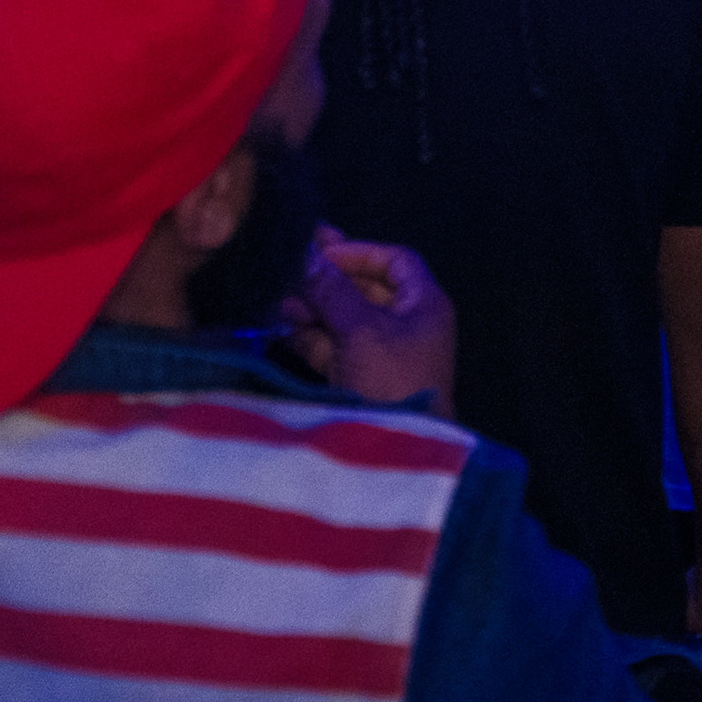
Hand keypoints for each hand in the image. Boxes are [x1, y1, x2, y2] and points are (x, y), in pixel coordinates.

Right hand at [284, 226, 457, 415]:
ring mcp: (383, 354)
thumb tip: (308, 255)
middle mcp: (407, 324)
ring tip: (278, 299)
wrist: (396, 450)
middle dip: (327, 280)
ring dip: (313, 308)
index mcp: (423, 304)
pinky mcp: (360, 381)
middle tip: (287, 270)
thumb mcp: (361, 329)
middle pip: (366, 290)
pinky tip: (280, 326)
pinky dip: (310, 336)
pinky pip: (334, 348)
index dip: (359, 252)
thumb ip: (333, 291)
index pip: (396, 261)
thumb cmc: (390, 379)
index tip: (320, 251)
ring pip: (345, 319)